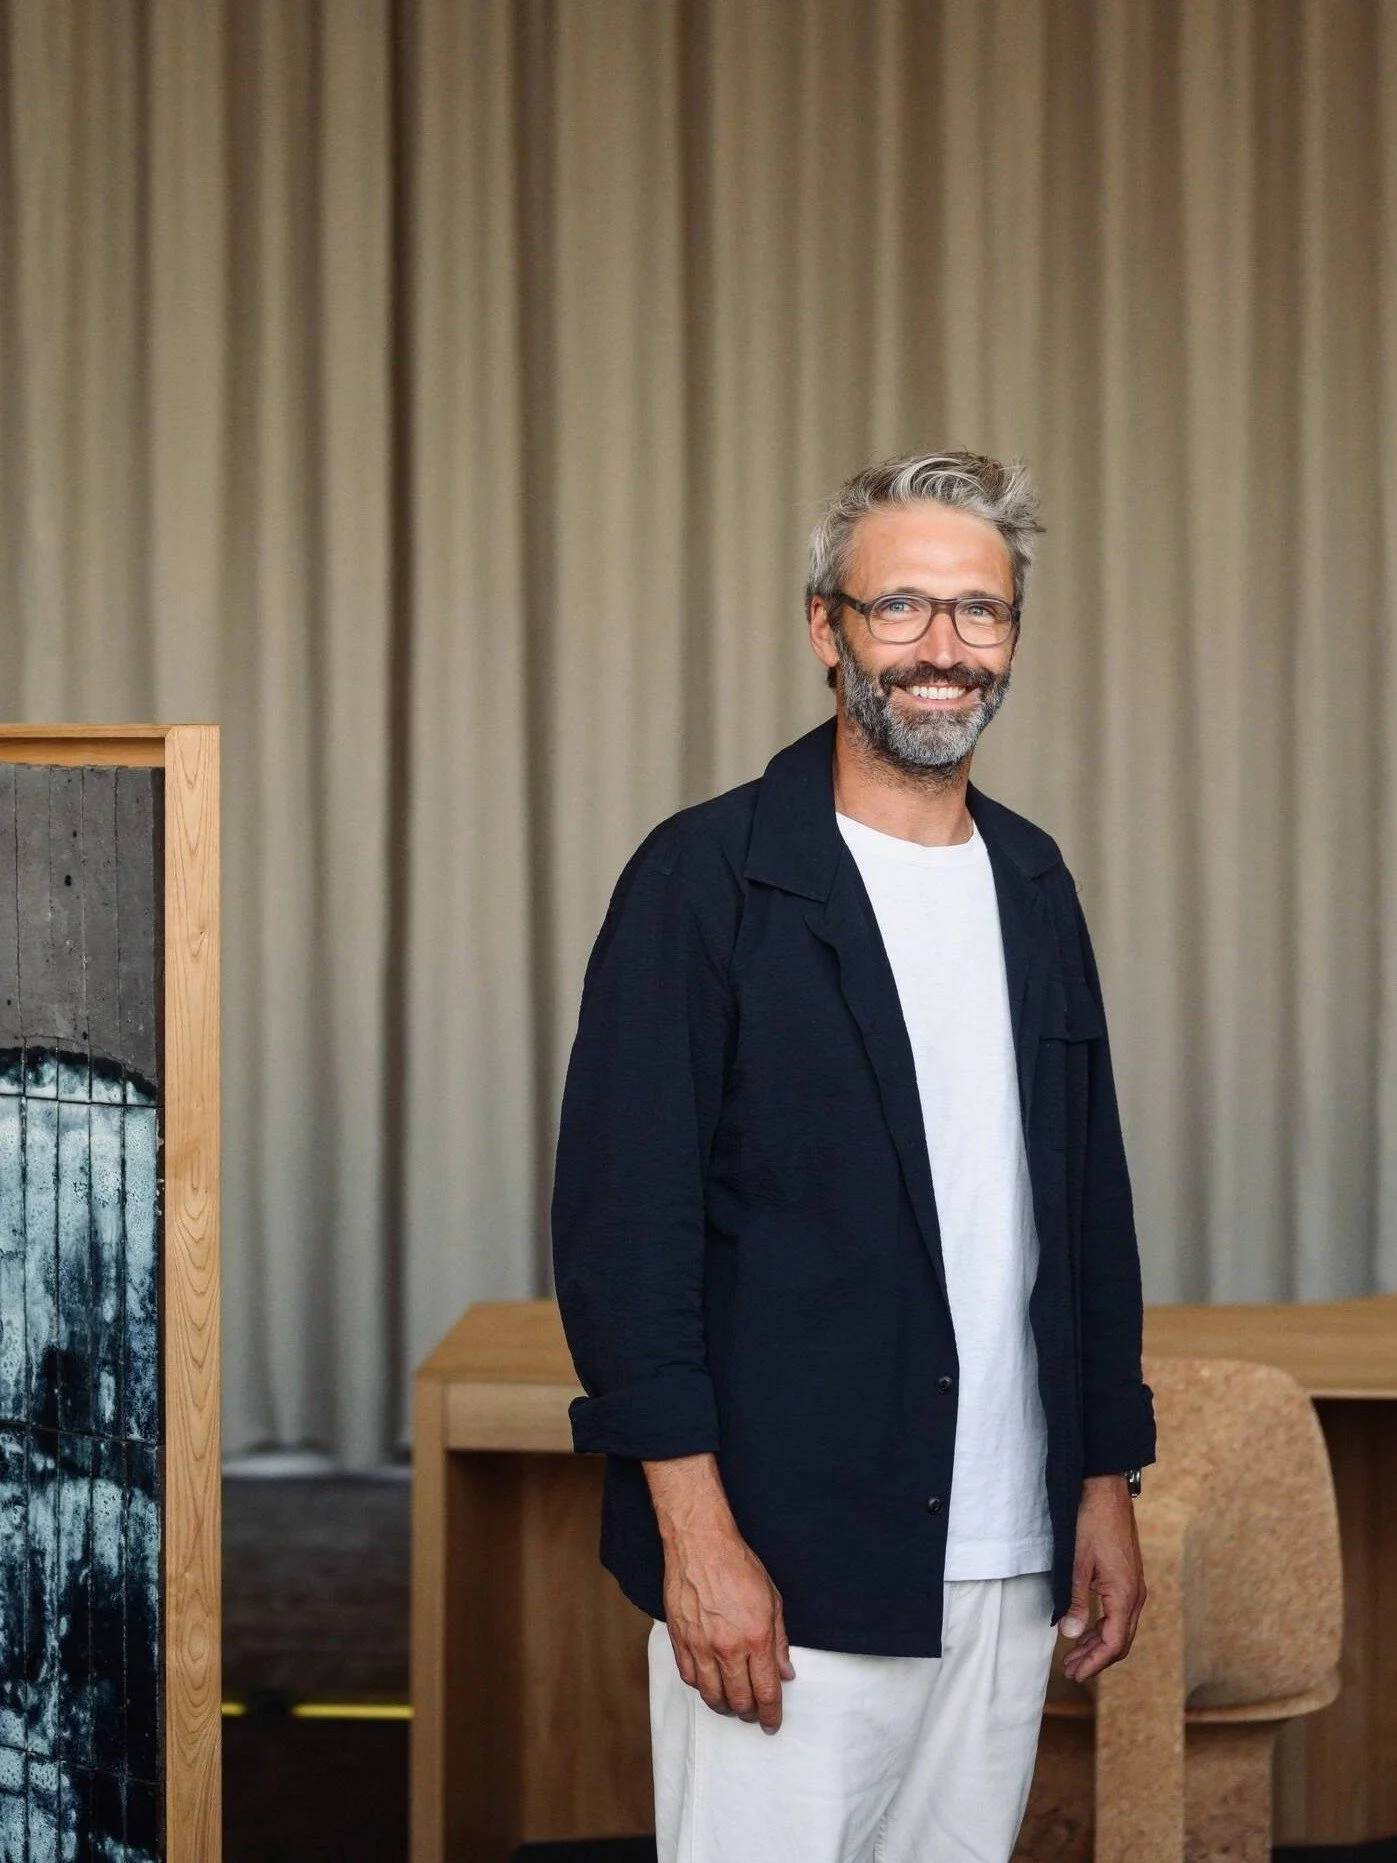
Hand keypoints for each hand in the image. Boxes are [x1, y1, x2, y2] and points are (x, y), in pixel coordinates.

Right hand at [644, 1453, 793, 1732]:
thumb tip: (785, 1672)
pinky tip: (708, 1684)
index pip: (766, 1692)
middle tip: (753, 1715)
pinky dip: (701, 1687)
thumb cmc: (739, 1566)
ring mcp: (701, 1646)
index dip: (771, 1714)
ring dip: (724, 1705)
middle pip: (738, 1700)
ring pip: (711, 1695)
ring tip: (731, 1704)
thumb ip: (780, 1641)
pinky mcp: (680, 1639)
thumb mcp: (772, 1600)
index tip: (772, 1723)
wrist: (701, 1544)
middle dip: (749, 1713)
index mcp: (756, 1639)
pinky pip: (689, 1677)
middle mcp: (728, 1648)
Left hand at [1060, 1472, 1146, 1683]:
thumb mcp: (1078, 1563)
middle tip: (1070, 1671)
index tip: (1075, 1674)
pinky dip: (1102, 1627)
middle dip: (1095, 1659)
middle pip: (1119, 1642)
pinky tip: (1085, 1630)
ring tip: (1073, 1656)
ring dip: (1097, 1645)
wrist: (1106, 1491)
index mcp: (1125, 1595)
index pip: (1113, 1644)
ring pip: (1119, 1629)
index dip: (1094, 1663)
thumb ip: (1076, 1601)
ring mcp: (1134, 1587)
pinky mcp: (1128, 1579)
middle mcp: (1135, 1595)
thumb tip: (1071, 1634)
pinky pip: (1118, 1613)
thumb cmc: (1091, 1523)